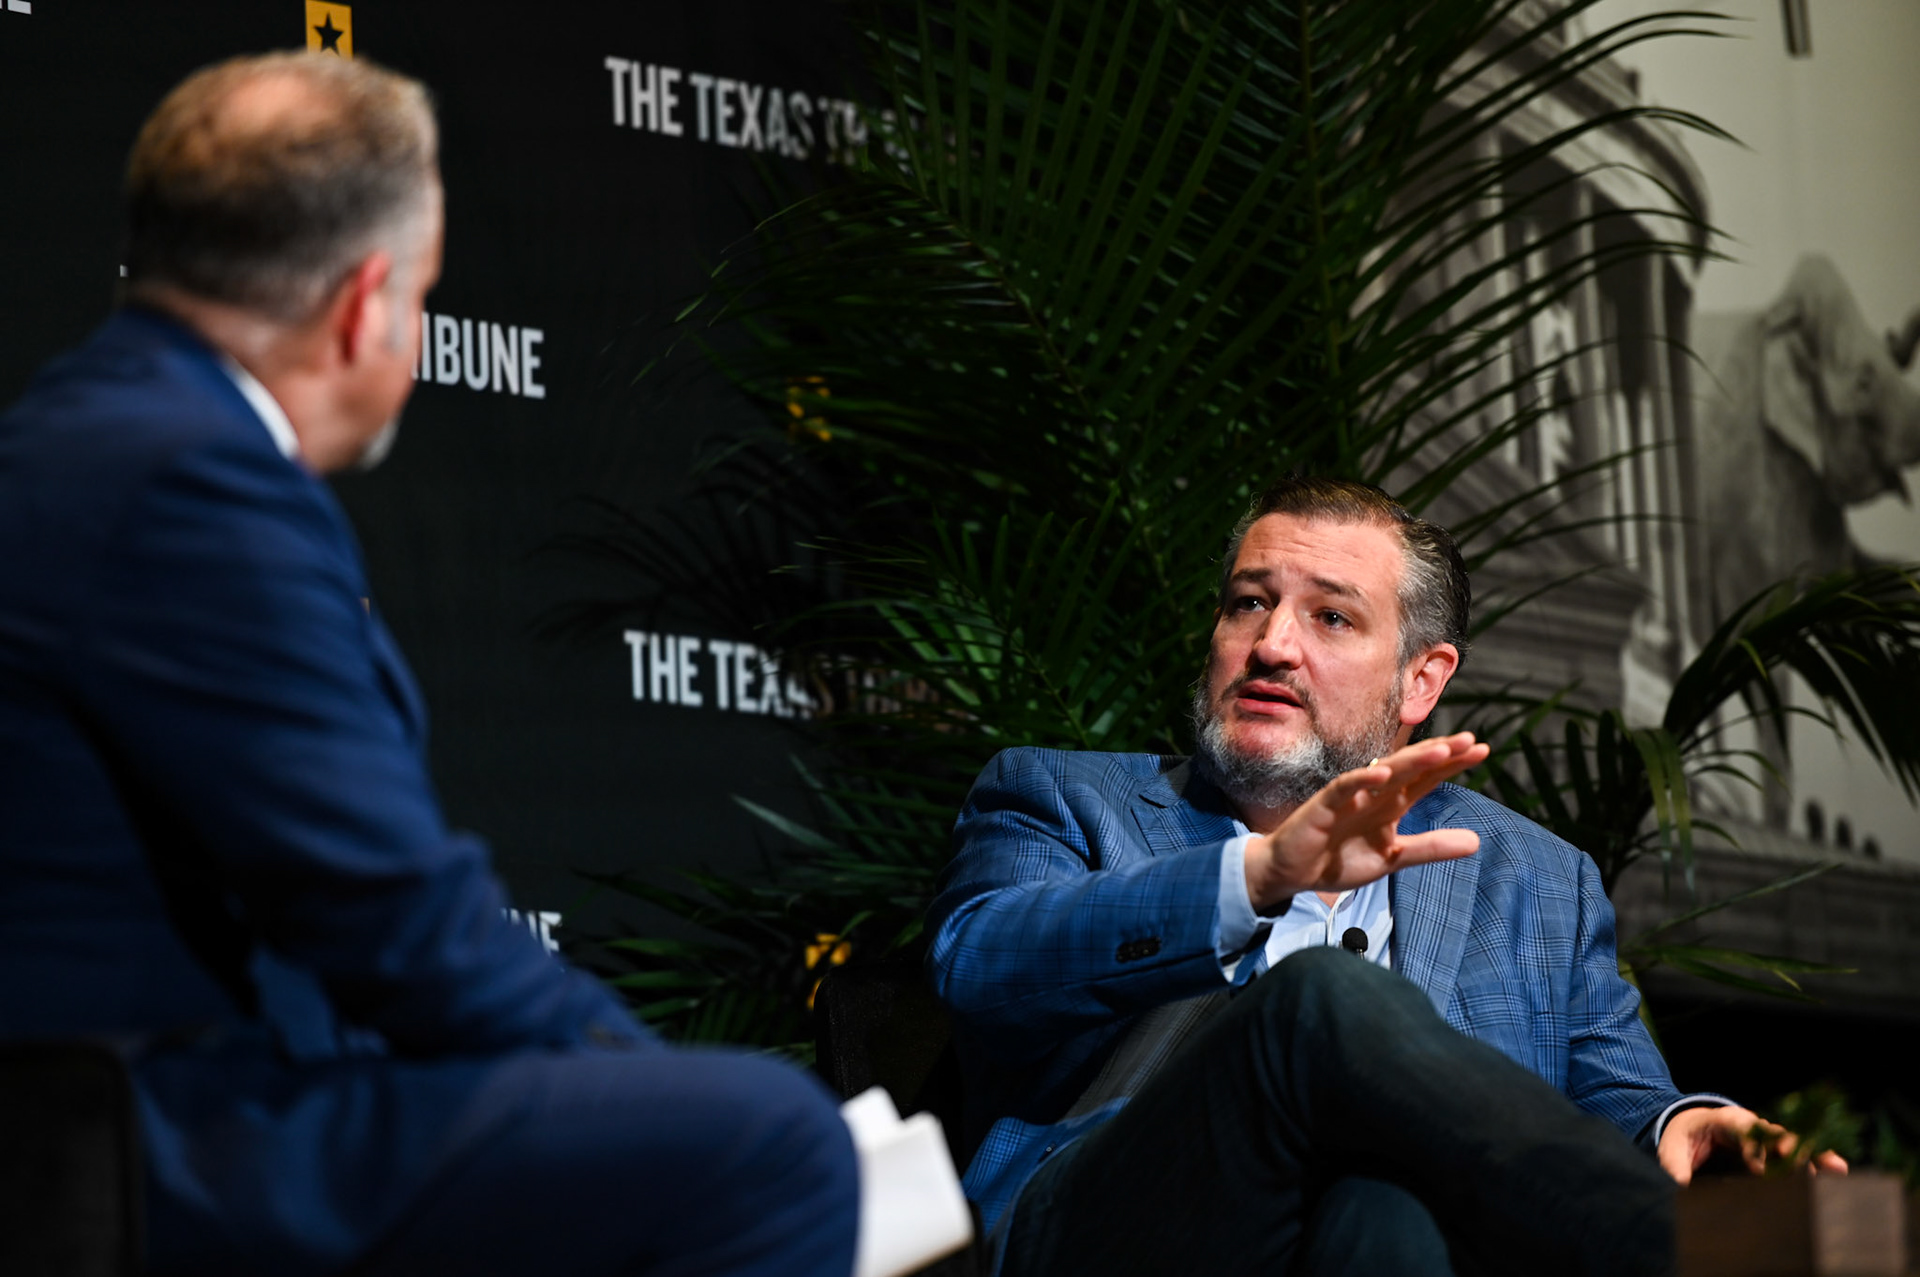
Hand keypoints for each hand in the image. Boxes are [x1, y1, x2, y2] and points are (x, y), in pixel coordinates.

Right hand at [1244, 732, 1490, 909]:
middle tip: (1470, 741)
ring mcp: (1351, 796)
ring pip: (1385, 771)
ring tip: (1441, 751)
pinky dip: (1362, 779)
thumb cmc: (1340, 859)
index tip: (1483, 750)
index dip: (1453, 764)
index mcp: (1392, 803)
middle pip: (1413, 767)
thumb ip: (1431, 848)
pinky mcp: (1324, 804)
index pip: (1428, 778)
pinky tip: (1383, 773)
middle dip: (1440, 754)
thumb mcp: (1393, 858)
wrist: (1293, 871)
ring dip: (1412, 760)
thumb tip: (1477, 841)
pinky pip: (1345, 787)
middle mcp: (1375, 793)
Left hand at [1658, 1105, 1850, 1184]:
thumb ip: (1674, 1167)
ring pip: (1791, 1142)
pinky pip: (1798, 1153)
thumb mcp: (1671, 1149)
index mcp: (1722, 1120)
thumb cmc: (1682, 1137)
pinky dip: (1816, 1160)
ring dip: (1811, 1155)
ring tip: (1835, 1168)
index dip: (1750, 1145)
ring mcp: (1765, 1135)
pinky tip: (1837, 1170)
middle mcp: (1750, 1123)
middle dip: (1787, 1147)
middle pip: (1772, 1133)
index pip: (1739, 1128)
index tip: (1759, 1167)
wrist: (1692, 1127)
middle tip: (1801, 1166)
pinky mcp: (1774, 1149)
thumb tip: (1678, 1186)